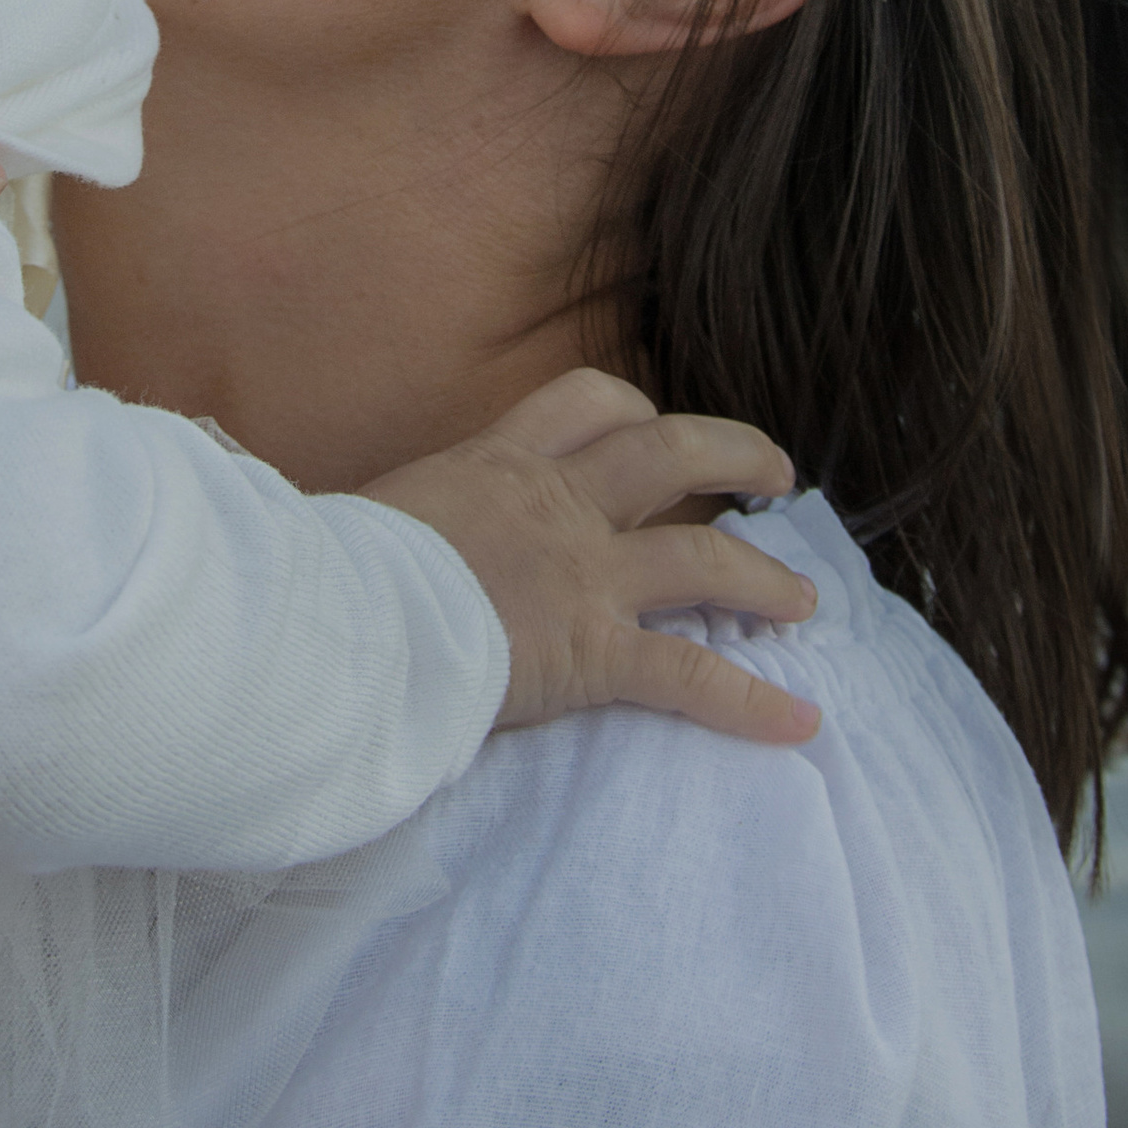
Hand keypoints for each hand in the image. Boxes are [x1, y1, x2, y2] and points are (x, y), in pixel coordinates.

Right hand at [366, 369, 821, 745]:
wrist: (335, 625)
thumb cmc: (322, 574)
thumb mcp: (357, 513)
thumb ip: (383, 515)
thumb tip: (322, 524)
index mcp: (493, 461)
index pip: (582, 404)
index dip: (633, 410)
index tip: (653, 421)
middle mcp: (554, 504)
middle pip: (670, 452)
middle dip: (735, 456)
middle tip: (775, 476)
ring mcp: (583, 576)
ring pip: (703, 555)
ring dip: (765, 576)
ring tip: (804, 599)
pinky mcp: (594, 652)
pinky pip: (691, 675)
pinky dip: (751, 701)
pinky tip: (798, 723)